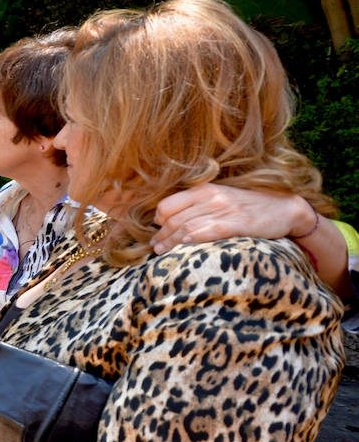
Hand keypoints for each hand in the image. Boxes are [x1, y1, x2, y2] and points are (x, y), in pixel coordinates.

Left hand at [152, 185, 312, 253]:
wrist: (285, 208)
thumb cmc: (251, 206)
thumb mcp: (222, 199)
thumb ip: (200, 206)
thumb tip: (175, 221)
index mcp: (205, 189)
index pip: (168, 204)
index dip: (158, 220)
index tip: (157, 231)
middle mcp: (211, 197)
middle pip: (174, 218)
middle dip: (160, 235)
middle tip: (155, 247)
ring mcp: (223, 209)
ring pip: (185, 227)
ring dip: (170, 242)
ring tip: (161, 252)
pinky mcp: (235, 223)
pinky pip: (205, 231)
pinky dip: (190, 240)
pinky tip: (183, 246)